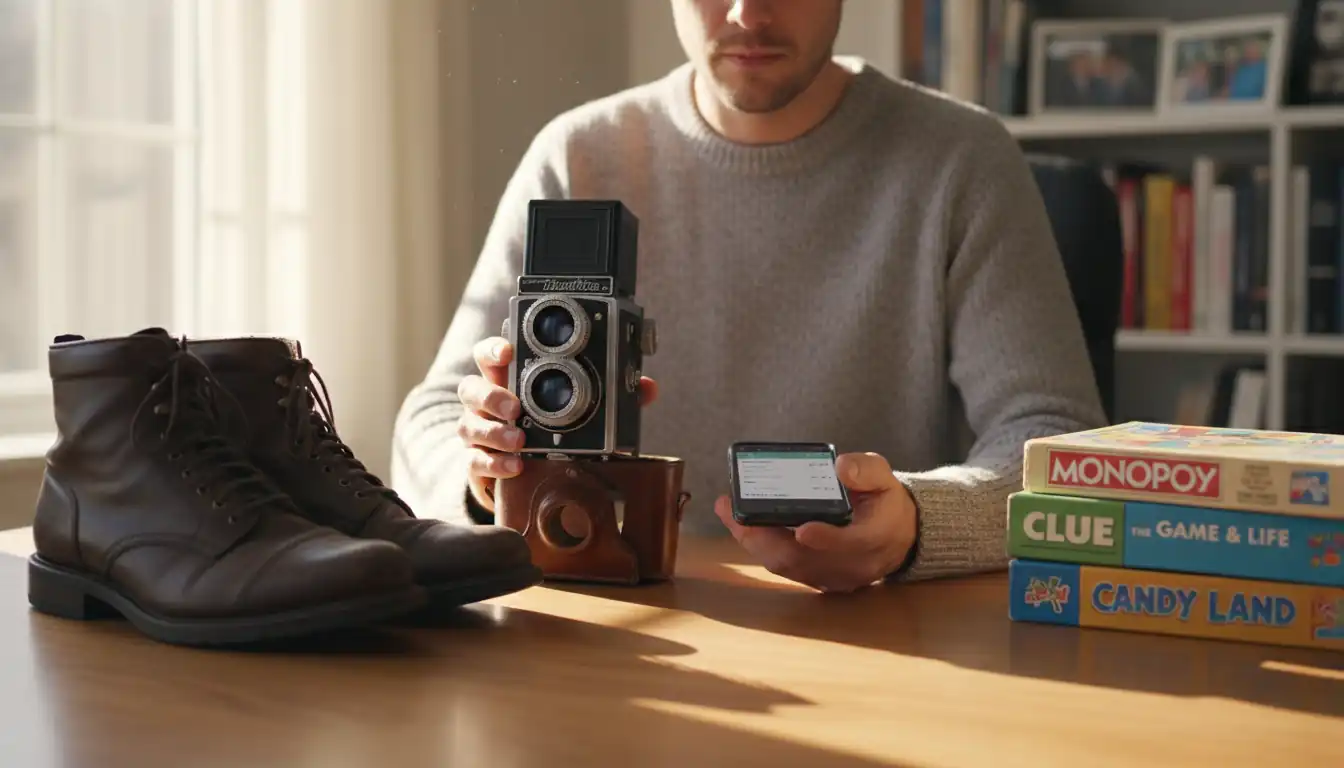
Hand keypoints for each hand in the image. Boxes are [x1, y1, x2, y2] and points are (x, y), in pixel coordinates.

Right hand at [456, 336, 658, 510]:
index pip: (489, 355)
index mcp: (508, 379)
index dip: (493, 350)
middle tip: (514, 407)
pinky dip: (494, 464)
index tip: (507, 353)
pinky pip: (475, 460)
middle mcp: (487, 402)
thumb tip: (646, 388)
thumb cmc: (549, 427)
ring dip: (493, 432)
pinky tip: (515, 466)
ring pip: (468, 425)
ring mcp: (479, 431)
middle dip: (491, 395)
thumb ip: (612, 394)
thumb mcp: (580, 407)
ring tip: (518, 440)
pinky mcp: (479, 461)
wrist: (526, 468)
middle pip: (471, 387)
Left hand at [713, 452, 917, 593]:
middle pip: (804, 560)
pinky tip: (741, 524)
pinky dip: (760, 547)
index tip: (804, 529)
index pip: (850, 544)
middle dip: (765, 537)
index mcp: (875, 538)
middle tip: (734, 510)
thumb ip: (867, 471)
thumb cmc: (885, 503)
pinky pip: (784, 567)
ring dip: (754, 541)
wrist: (895, 537)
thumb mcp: (886, 478)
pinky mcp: (816, 579)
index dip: (826, 539)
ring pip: (788, 566)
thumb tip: (841, 467)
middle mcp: (852, 565)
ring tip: (729, 512)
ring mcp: (832, 577)